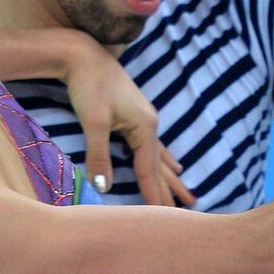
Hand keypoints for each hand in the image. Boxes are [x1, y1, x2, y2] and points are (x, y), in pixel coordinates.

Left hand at [64, 42, 195, 207]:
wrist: (83, 55)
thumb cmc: (88, 86)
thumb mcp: (93, 122)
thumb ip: (99, 155)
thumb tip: (103, 187)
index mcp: (144, 127)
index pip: (149, 170)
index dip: (153, 195)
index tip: (161, 219)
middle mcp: (150, 125)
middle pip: (161, 167)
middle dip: (170, 193)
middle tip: (183, 218)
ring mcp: (146, 120)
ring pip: (162, 158)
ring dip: (173, 180)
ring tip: (189, 197)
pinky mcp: (137, 116)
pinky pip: (156, 147)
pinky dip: (166, 161)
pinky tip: (176, 165)